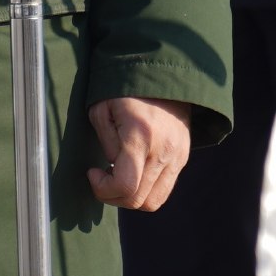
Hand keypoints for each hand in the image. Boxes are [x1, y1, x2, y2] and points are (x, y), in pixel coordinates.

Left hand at [87, 97, 190, 211]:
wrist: (164, 74)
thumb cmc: (125, 89)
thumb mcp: (102, 108)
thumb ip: (105, 142)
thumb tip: (112, 167)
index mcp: (141, 135)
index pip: (126, 186)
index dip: (103, 189)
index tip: (92, 172)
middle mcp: (164, 150)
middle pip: (139, 200)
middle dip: (113, 196)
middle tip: (101, 178)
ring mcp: (177, 156)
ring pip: (154, 201)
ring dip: (131, 198)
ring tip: (118, 177)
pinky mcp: (183, 158)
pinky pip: (164, 190)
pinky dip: (145, 190)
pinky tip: (133, 172)